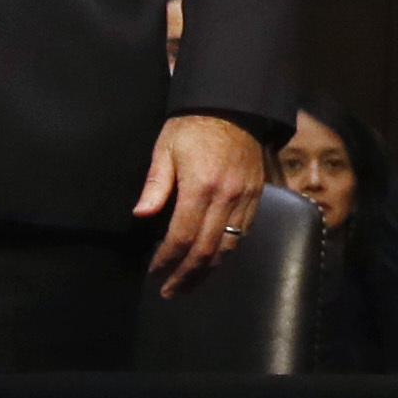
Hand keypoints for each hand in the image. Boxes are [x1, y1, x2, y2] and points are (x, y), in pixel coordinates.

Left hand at [136, 112, 272, 294]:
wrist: (234, 105)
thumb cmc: (192, 126)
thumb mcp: (165, 149)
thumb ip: (154, 185)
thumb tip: (140, 216)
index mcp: (200, 187)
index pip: (182, 237)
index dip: (166, 260)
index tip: (154, 273)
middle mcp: (226, 197)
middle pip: (206, 250)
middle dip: (186, 275)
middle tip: (169, 292)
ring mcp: (245, 197)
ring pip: (228, 246)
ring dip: (208, 270)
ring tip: (189, 283)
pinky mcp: (257, 195)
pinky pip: (244, 232)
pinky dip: (227, 251)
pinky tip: (213, 259)